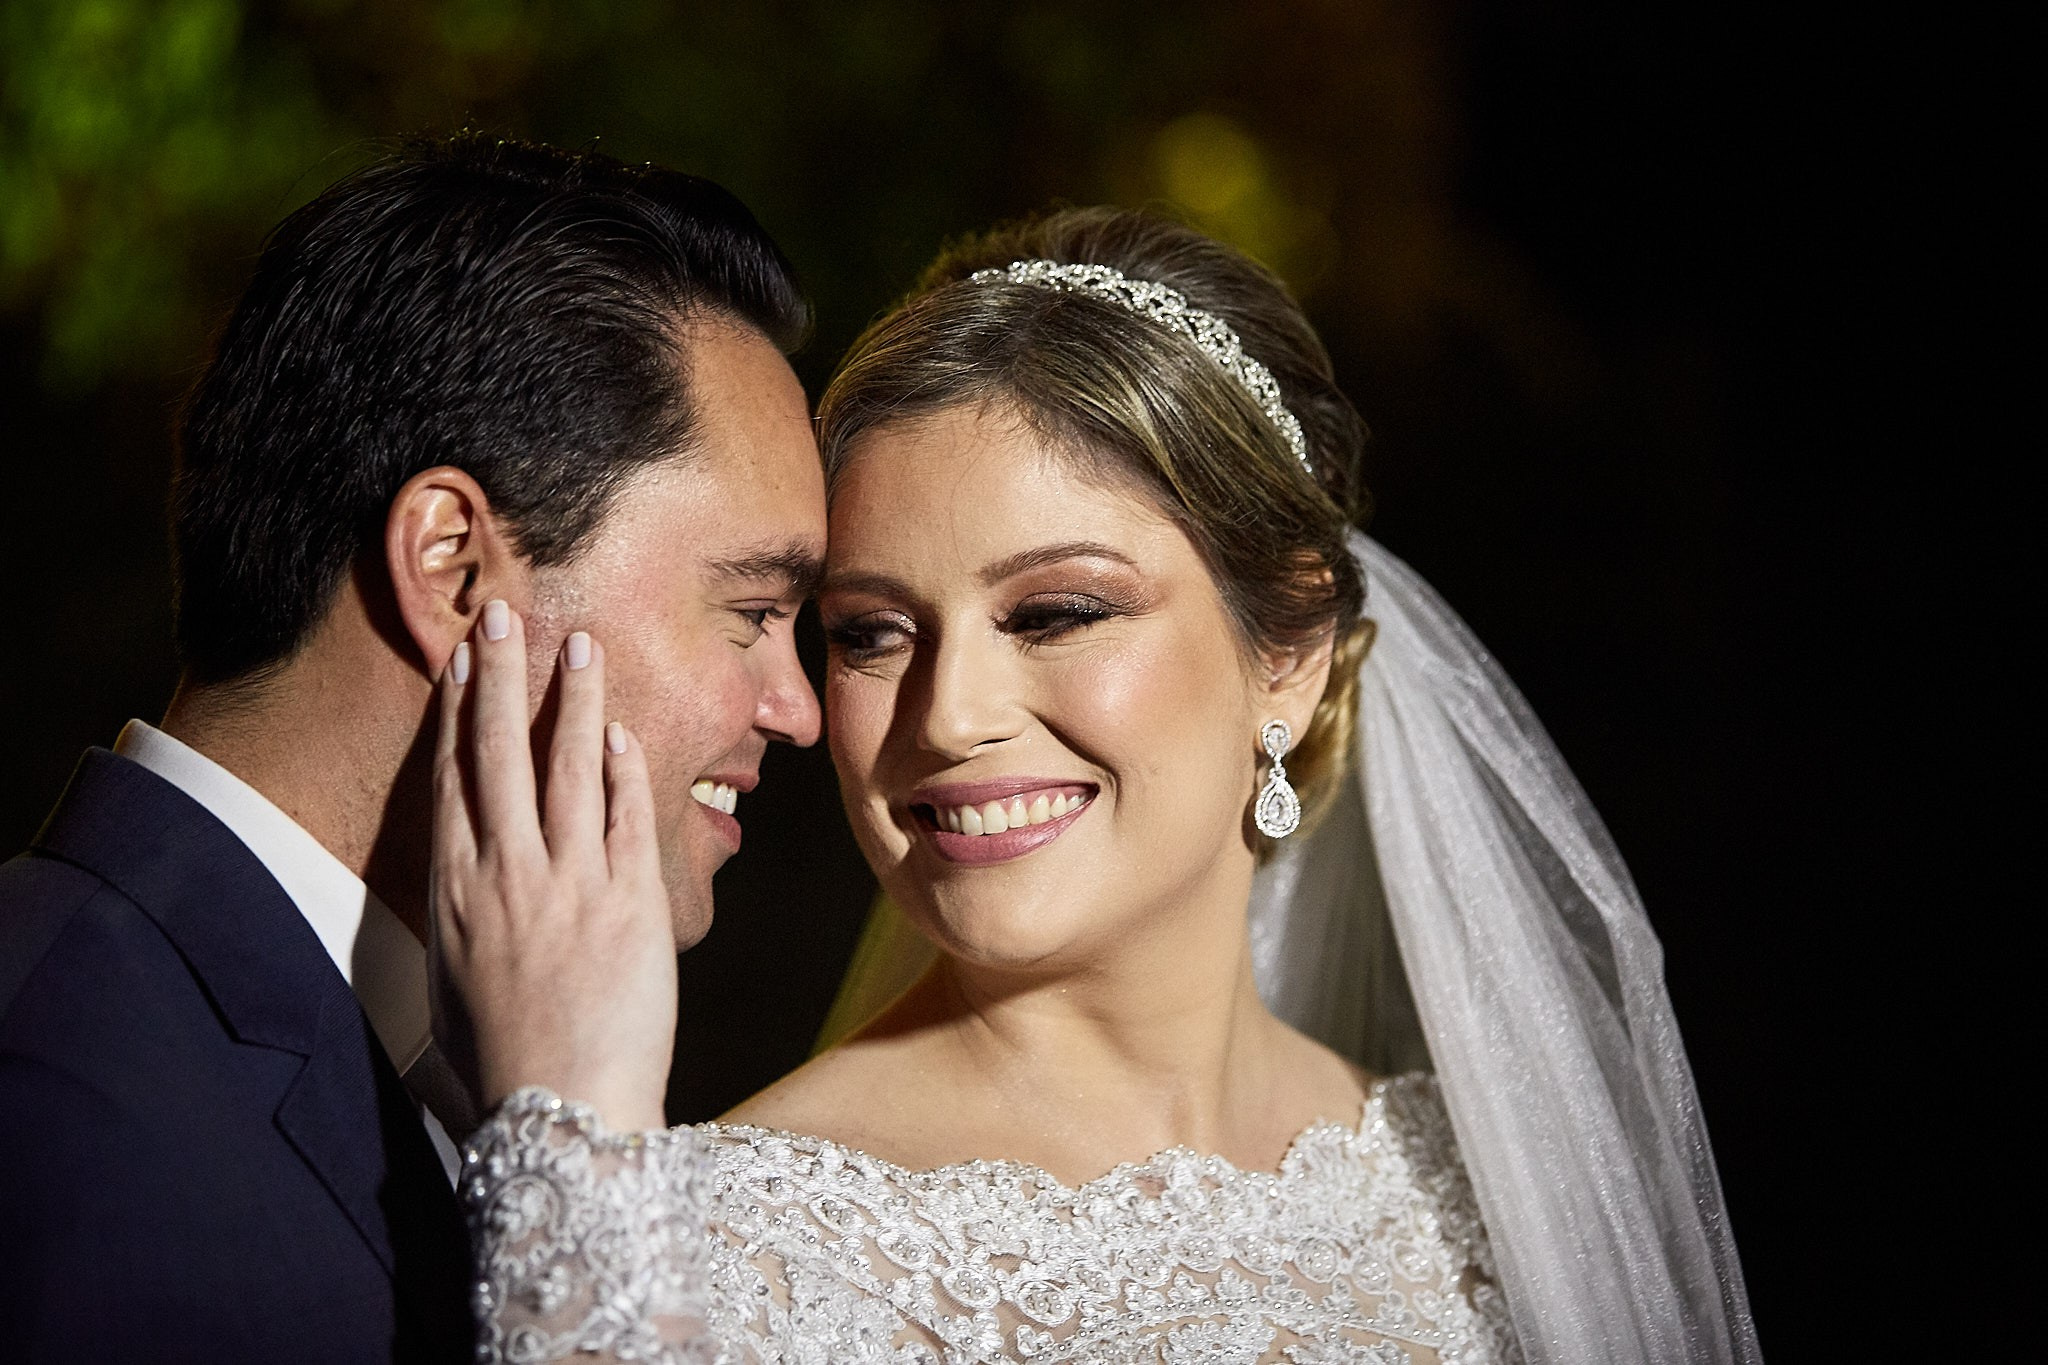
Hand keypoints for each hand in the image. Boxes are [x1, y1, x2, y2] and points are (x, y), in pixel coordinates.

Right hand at [430, 600, 675, 1132]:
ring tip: (579, 644)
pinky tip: (622, 730)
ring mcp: (570, 884)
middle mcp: (506, 876)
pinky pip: (625, 818)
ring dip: (572, 701)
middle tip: (501, 613)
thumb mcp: (455, 990)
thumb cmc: (505, 1067)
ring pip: (567, 769)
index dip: (458, 718)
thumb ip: (462, 928)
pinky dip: (623, 770)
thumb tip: (465, 896)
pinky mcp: (631, 901)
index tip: (461, 665)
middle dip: (501, 677)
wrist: (563, 1109)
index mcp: (455, 896)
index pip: (453, 783)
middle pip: (498, 756)